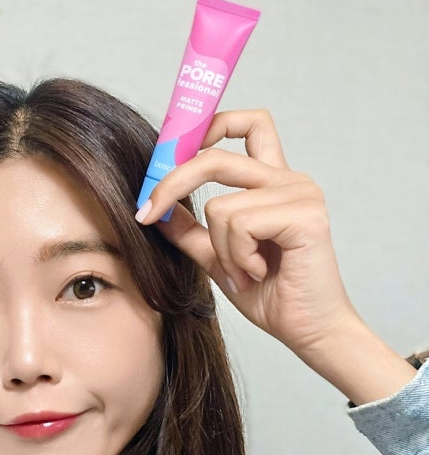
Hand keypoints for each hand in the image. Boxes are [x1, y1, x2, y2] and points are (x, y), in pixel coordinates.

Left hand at [136, 109, 360, 358]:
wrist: (307, 331)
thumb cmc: (271, 296)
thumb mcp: (217, 258)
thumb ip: (190, 231)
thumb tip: (156, 209)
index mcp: (272, 183)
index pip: (248, 124)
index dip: (209, 124)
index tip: (170, 151)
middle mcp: (289, 180)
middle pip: (216, 156)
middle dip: (171, 184)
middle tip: (146, 214)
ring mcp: (300, 193)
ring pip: (220, 207)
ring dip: (221, 251)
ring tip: (245, 272)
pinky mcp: (304, 215)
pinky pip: (239, 225)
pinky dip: (237, 257)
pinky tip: (259, 273)